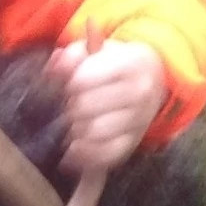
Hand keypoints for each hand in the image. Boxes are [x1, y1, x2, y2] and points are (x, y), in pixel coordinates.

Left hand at [45, 36, 166, 173]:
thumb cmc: (114, 63)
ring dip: (74, 130)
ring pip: (95, 132)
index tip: (66, 85)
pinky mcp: (134, 142)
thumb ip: (71, 56)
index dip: (68, 84)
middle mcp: (141, 93)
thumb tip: (54, 69)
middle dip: (69, 107)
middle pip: (87, 107)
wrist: (150, 80)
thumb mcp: (95, 50)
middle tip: (65, 105)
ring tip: (68, 124)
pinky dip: (85, 155)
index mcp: (131, 64)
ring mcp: (139, 120)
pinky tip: (71, 150)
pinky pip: (107, 154)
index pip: (85, 78)